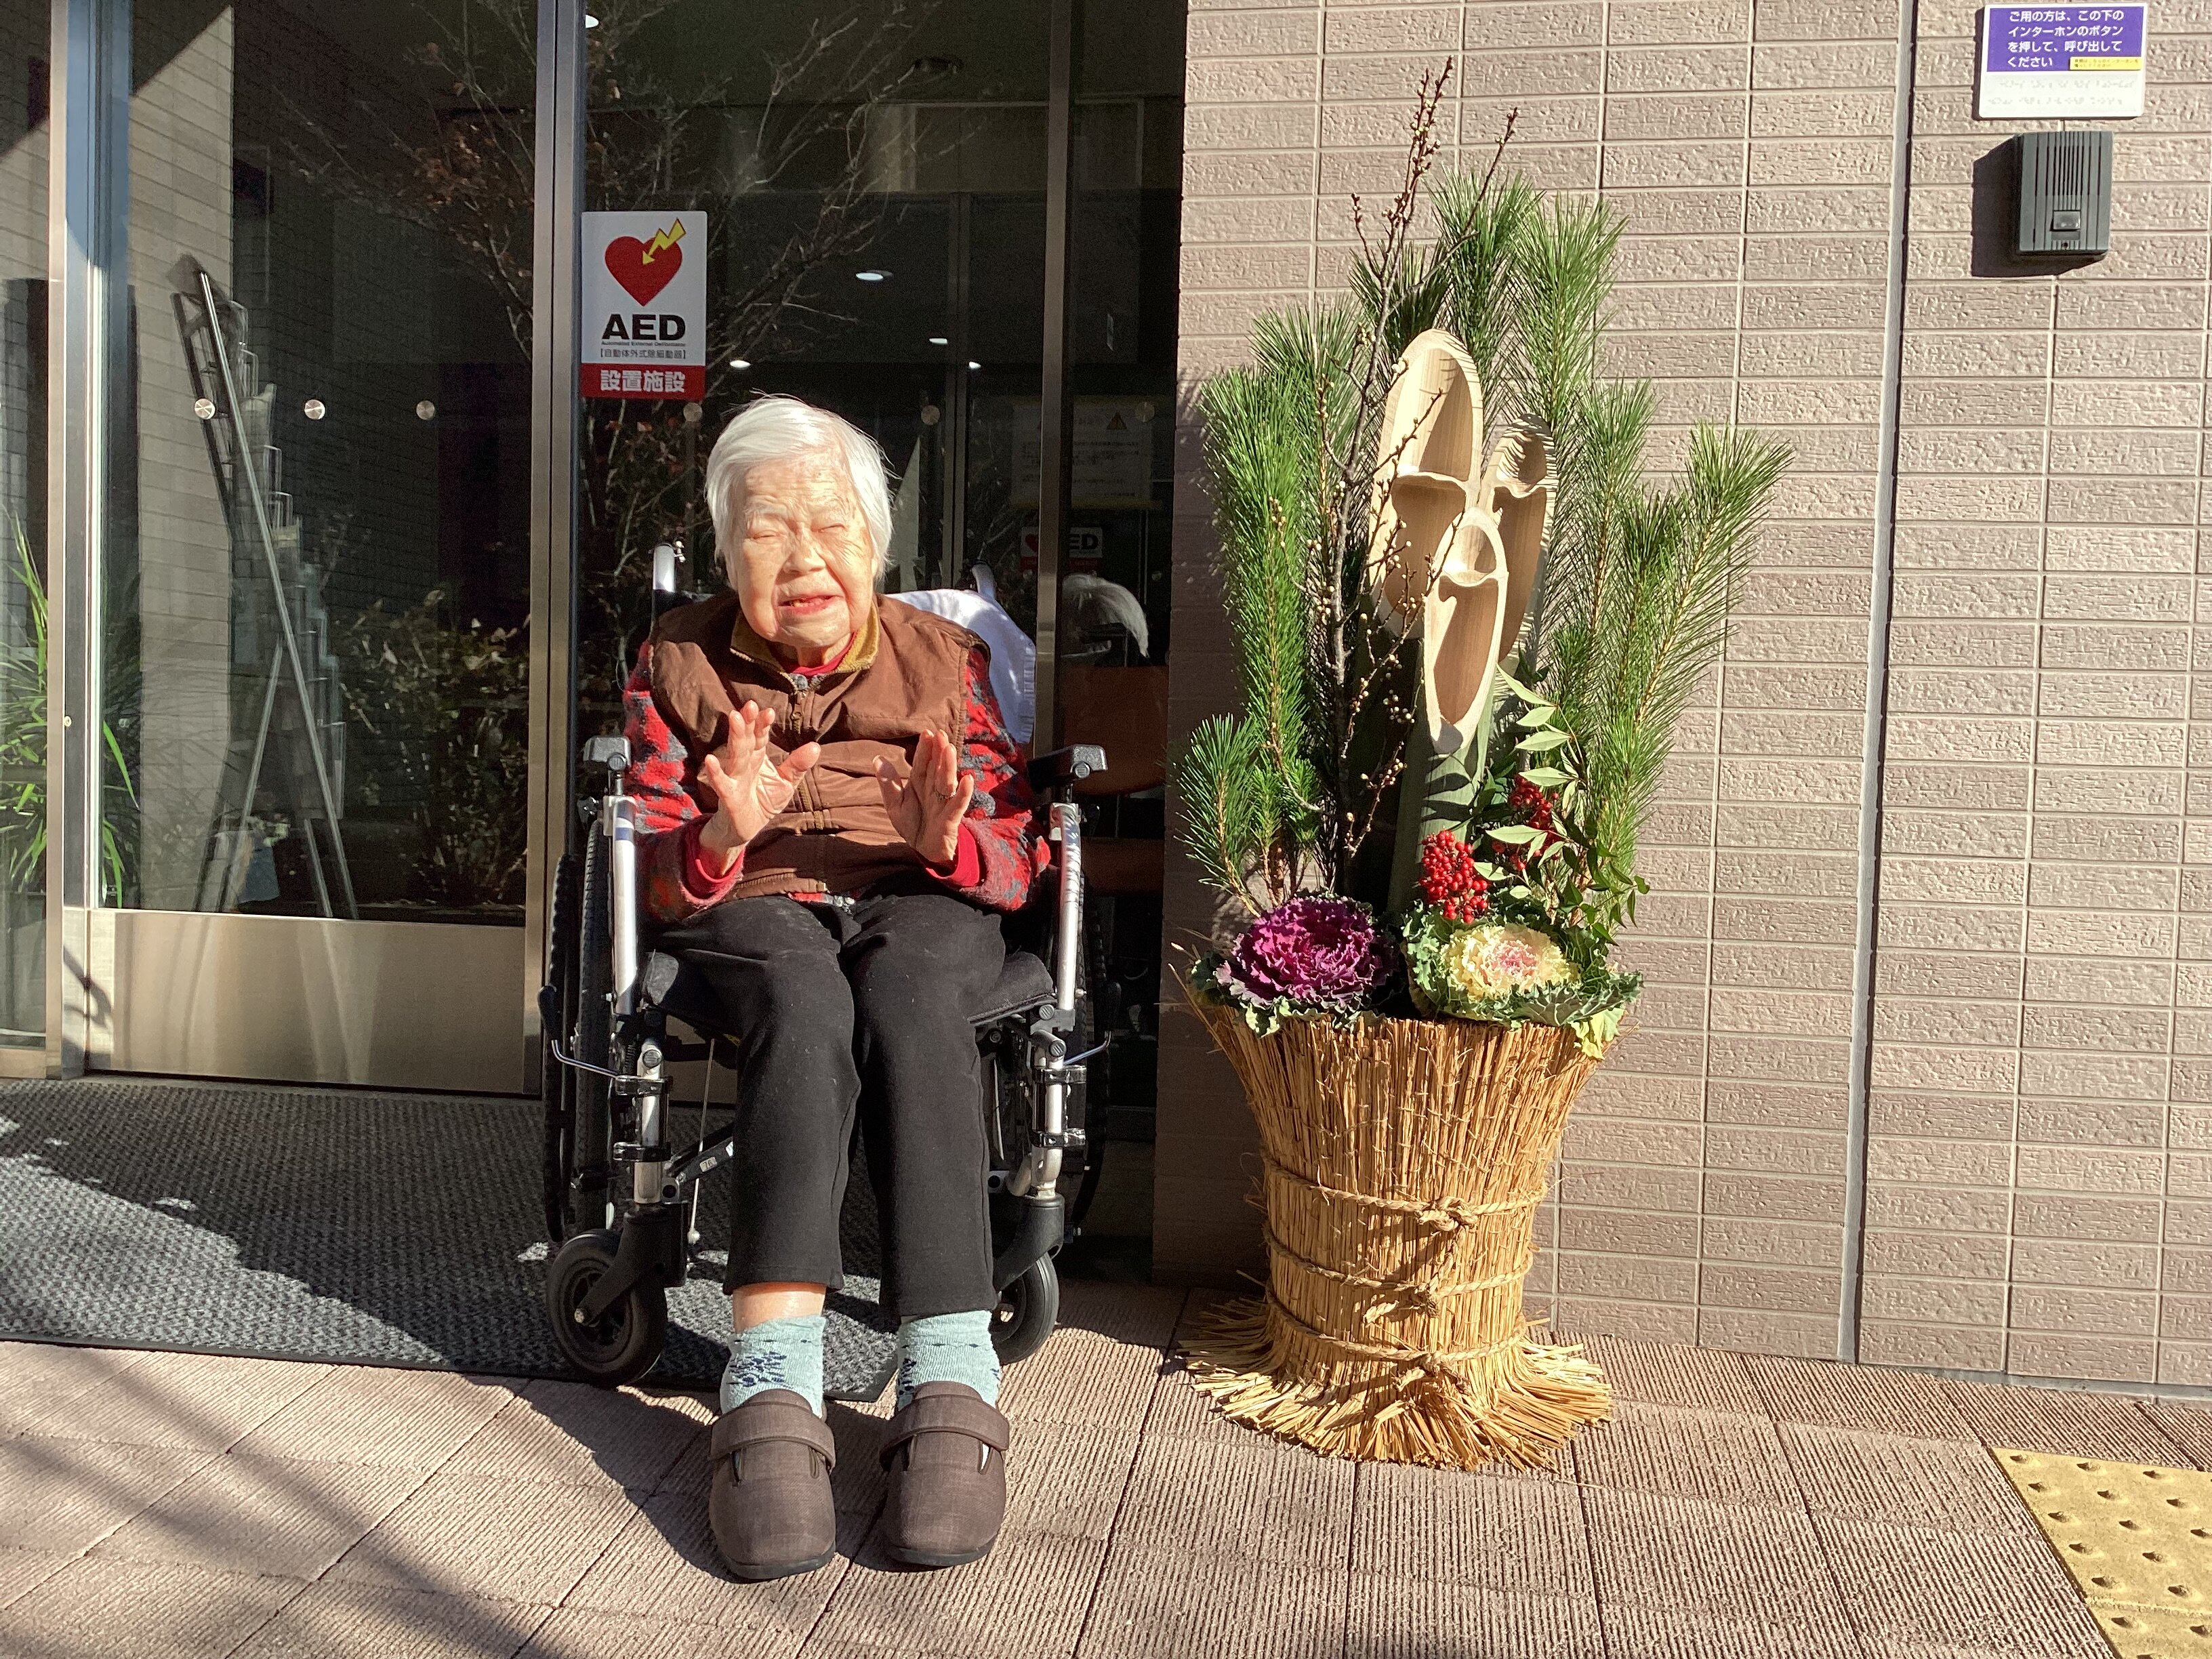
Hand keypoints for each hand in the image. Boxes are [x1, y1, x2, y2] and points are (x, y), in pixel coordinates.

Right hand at [697, 703, 819, 874]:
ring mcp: (735, 779)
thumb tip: (815, 746)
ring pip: (736, 755)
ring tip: (734, 718)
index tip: (769, 712)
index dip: (763, 724)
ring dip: (735, 737)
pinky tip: (711, 760)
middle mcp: (745, 765)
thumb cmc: (763, 802)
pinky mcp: (729, 797)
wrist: (746, 829)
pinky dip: (716, 773)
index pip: (760, 737)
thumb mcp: (785, 783)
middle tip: (749, 705)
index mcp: (758, 758)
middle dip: (747, 723)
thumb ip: (798, 765)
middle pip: (746, 740)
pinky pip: (722, 784)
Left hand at [876, 731, 972, 869]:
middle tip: (940, 734)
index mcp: (921, 784)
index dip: (924, 750)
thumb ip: (888, 783)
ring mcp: (943, 803)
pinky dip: (963, 794)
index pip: (922, 764)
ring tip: (949, 749)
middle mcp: (933, 790)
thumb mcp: (895, 804)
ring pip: (946, 782)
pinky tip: (967, 780)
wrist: (925, 850)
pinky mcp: (950, 819)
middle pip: (936, 769)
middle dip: (938, 752)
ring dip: (949, 767)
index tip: (926, 733)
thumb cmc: (912, 824)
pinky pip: (957, 805)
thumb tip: (878, 758)